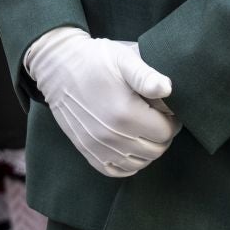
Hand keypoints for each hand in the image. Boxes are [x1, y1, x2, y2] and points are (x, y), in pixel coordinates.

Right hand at [24, 27, 178, 177]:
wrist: (58, 66)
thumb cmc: (94, 59)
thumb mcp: (123, 58)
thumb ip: (146, 75)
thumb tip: (168, 89)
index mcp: (125, 113)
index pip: (165, 132)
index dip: (172, 121)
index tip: (167, 110)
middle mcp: (112, 136)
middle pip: (155, 150)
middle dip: (162, 135)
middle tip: (158, 118)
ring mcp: (97, 147)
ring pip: (138, 163)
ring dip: (147, 149)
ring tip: (144, 129)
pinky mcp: (87, 151)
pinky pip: (116, 171)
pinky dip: (128, 163)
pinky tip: (130, 146)